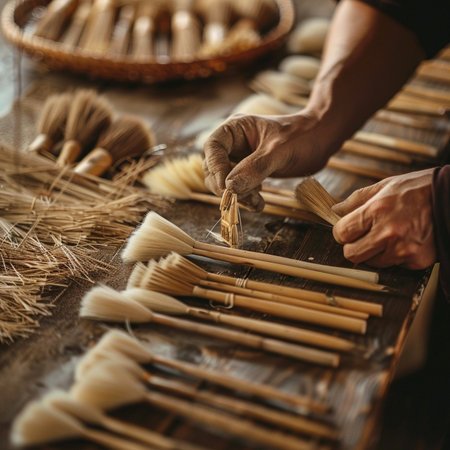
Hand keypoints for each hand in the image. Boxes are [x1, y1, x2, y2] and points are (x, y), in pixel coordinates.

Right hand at [203, 113, 331, 210]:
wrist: (321, 140)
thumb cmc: (303, 136)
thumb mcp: (279, 151)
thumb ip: (255, 168)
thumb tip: (230, 187)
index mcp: (236, 128)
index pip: (213, 147)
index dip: (216, 167)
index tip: (226, 186)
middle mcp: (234, 143)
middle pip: (214, 167)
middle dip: (226, 186)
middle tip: (243, 197)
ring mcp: (241, 158)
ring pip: (225, 181)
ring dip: (237, 195)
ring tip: (256, 201)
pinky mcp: (249, 172)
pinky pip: (239, 188)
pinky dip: (245, 198)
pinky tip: (259, 203)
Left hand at [332, 169, 436, 269]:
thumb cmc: (418, 189)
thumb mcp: (385, 186)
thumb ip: (356, 200)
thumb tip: (335, 210)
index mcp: (376, 211)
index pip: (341, 233)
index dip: (342, 232)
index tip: (348, 229)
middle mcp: (388, 233)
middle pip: (351, 254)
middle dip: (354, 246)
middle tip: (365, 236)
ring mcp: (402, 250)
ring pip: (371, 262)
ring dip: (376, 252)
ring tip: (391, 235)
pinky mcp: (416, 261)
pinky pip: (394, 265)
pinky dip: (396, 256)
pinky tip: (406, 240)